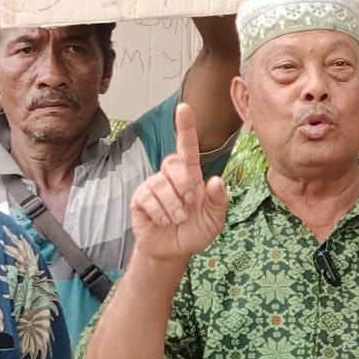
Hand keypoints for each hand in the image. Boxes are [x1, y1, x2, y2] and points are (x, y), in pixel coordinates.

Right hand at [129, 102, 230, 265]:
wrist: (173, 251)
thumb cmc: (195, 230)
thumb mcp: (214, 219)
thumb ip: (218, 201)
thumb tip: (216, 180)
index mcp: (191, 175)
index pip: (186, 146)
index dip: (185, 127)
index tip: (184, 107)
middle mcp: (171, 176)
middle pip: (173, 163)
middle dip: (184, 184)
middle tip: (190, 204)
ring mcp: (153, 185)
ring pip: (161, 184)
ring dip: (173, 206)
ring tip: (178, 218)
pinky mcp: (140, 199)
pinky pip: (148, 198)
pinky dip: (160, 213)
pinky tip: (163, 220)